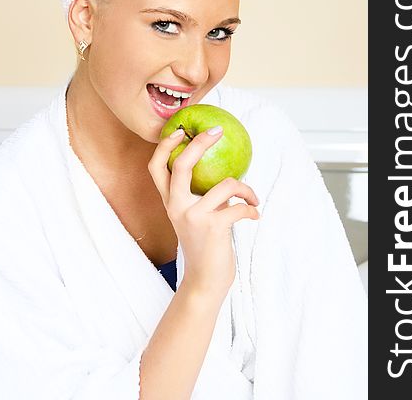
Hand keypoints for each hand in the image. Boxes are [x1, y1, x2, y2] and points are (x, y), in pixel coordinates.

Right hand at [148, 127, 259, 298]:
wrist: (205, 282)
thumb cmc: (205, 246)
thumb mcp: (197, 217)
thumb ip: (202, 196)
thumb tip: (225, 172)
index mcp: (170, 202)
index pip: (156, 167)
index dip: (165, 146)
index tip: (180, 130)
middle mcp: (176, 207)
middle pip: (182, 164)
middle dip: (200, 142)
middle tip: (218, 131)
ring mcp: (193, 216)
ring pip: (225, 184)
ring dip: (246, 190)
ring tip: (253, 199)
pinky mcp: (213, 227)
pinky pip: (240, 206)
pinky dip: (252, 208)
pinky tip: (255, 215)